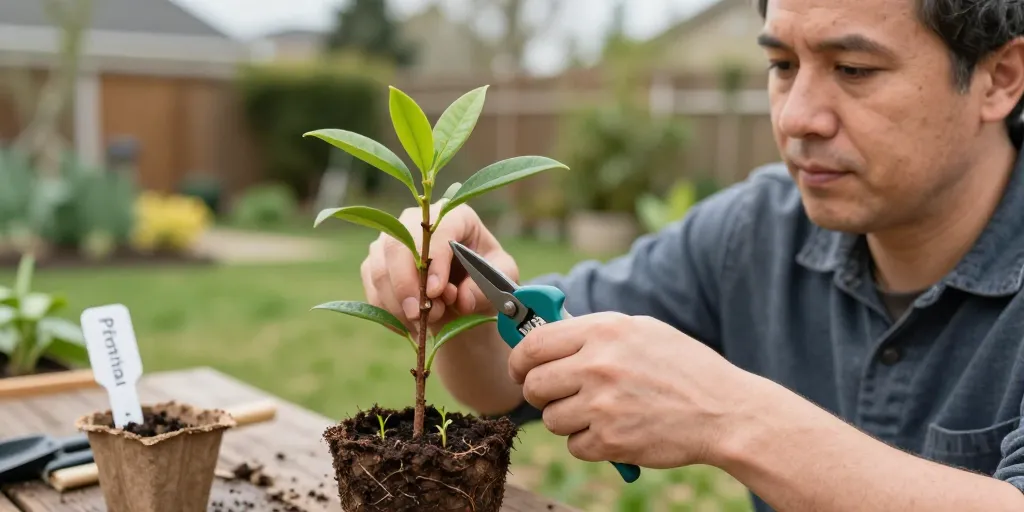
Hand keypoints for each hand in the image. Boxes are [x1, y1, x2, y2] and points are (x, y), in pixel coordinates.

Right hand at [361, 202, 519, 332]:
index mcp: (455, 216)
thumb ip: (485, 289)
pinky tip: (409, 326)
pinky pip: (372, 288)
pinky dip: (388, 312)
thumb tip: (462, 299)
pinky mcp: (375, 263)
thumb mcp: (499, 282)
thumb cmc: (484, 281)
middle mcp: (416, 222)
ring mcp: (391, 240)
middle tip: (420, 315)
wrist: (463, 298)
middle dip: (406, 285)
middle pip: (397, 244)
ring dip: (399, 303)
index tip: (437, 292)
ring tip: (425, 322)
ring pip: (380, 269)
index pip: (437, 230)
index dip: (434, 260)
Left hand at [508, 312, 751, 468]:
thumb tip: (548, 336)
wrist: (724, 411)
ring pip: (551, 419)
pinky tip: (614, 431)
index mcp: (603, 331)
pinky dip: (589, 444)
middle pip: (534, 385)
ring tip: (599, 413)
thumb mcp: (641, 331)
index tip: (521, 370)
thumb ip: (594, 333)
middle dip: (540, 393)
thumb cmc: (684, 368)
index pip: (533, 344)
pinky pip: (574, 446)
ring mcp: (603, 405)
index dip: (519, 360)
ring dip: (567, 421)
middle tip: (558, 396)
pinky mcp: (611, 441)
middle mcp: (598, 365)